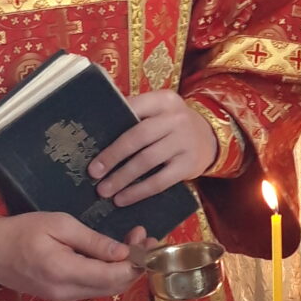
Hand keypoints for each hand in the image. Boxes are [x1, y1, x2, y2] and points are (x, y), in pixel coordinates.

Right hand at [0, 212, 147, 300]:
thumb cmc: (22, 231)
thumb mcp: (58, 225)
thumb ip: (92, 241)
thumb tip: (123, 253)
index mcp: (66, 271)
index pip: (115, 276)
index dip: (137, 261)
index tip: (146, 239)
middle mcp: (68, 292)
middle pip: (115, 287)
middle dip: (135, 265)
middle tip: (142, 238)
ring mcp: (64, 298)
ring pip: (106, 290)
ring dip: (123, 270)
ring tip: (131, 243)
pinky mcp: (62, 296)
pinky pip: (93, 289)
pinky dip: (108, 274)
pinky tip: (111, 256)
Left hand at [88, 92, 216, 207]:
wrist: (210, 138)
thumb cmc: (172, 125)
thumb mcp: (159, 110)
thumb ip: (136, 113)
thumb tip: (96, 128)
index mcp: (164, 100)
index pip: (133, 107)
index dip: (110, 123)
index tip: (90, 140)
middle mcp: (176, 119)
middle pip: (138, 137)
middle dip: (112, 156)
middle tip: (93, 172)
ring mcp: (184, 142)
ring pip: (147, 161)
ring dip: (122, 178)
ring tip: (104, 190)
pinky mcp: (188, 165)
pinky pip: (159, 181)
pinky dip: (138, 192)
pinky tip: (123, 199)